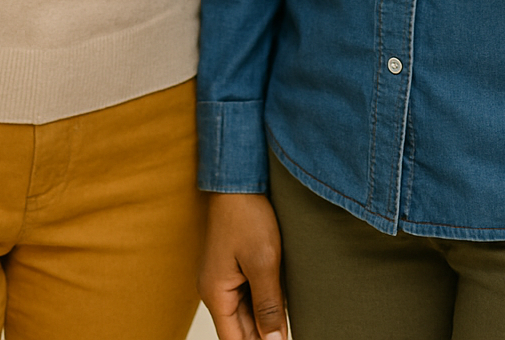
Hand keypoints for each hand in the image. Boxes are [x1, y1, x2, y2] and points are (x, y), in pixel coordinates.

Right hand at [199, 193, 286, 339]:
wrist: (238, 179)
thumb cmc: (247, 215)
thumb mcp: (263, 262)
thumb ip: (268, 306)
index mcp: (216, 294)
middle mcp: (216, 290)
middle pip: (240, 330)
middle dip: (264, 337)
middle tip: (288, 337)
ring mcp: (224, 278)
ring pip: (246, 315)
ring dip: (265, 322)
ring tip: (286, 328)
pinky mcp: (234, 267)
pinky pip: (249, 297)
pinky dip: (264, 305)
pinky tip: (282, 308)